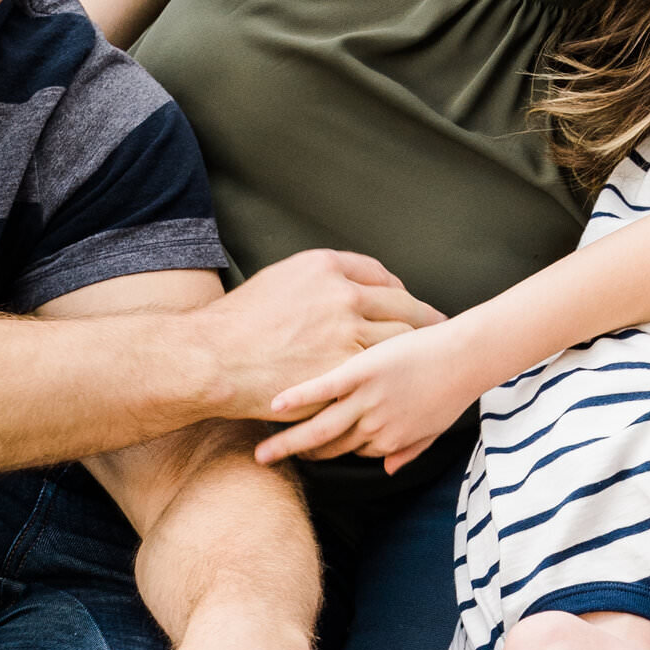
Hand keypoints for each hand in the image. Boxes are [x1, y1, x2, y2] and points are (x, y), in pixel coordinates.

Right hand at [194, 252, 441, 420]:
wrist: (213, 359)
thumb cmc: (236, 325)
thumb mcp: (277, 281)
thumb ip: (315, 282)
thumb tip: (339, 288)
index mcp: (325, 267)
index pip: (379, 273)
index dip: (396, 288)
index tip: (403, 300)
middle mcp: (343, 294)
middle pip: (401, 303)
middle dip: (423, 318)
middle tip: (437, 328)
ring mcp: (348, 333)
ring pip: (402, 338)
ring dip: (415, 350)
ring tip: (428, 359)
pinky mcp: (346, 369)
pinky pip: (383, 370)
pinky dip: (396, 375)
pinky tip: (401, 383)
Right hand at [255, 322, 479, 470]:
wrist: (467, 355)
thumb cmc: (454, 389)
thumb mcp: (435, 429)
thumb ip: (410, 452)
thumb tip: (388, 469)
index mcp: (389, 440)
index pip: (350, 452)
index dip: (327, 451)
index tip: (305, 449)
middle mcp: (374, 427)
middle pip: (328, 446)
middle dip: (297, 455)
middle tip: (266, 458)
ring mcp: (366, 400)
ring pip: (320, 427)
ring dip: (288, 441)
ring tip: (260, 451)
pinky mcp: (362, 371)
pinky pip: (324, 388)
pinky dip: (299, 396)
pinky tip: (274, 404)